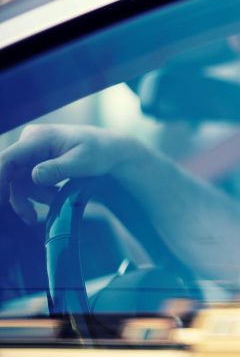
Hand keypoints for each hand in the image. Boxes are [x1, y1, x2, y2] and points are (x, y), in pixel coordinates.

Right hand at [0, 124, 134, 223]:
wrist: (111, 149)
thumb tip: (34, 176)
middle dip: (21, 197)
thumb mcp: (82, 162)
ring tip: (57, 200)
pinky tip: (56, 196)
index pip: (7, 159)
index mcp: (38, 138)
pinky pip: (29, 182)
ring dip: (36, 196)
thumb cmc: (99, 151)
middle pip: (10, 174)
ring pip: (20, 181)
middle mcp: (30, 142)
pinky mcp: (37, 161)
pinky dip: (41, 193)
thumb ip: (58, 169)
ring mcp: (33, 152)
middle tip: (31, 218)